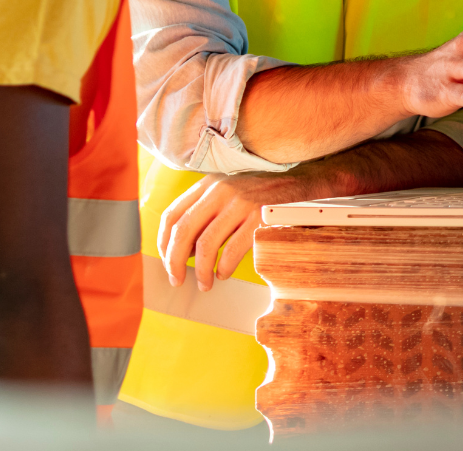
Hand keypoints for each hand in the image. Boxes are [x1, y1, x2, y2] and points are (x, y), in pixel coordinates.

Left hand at [158, 166, 341, 290]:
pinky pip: (232, 250)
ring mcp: (239, 203)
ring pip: (205, 244)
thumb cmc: (259, 191)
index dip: (163, 242)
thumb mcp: (227, 191)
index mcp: (207, 184)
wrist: (299, 180)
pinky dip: (224, 267)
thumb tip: (184, 250)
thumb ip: (204, 211)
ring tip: (204, 283)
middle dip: (174, 260)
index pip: (172, 214)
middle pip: (183, 230)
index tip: (166, 260)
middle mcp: (220, 191)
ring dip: (201, 271)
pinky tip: (224, 273)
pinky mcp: (258, 217)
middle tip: (176, 279)